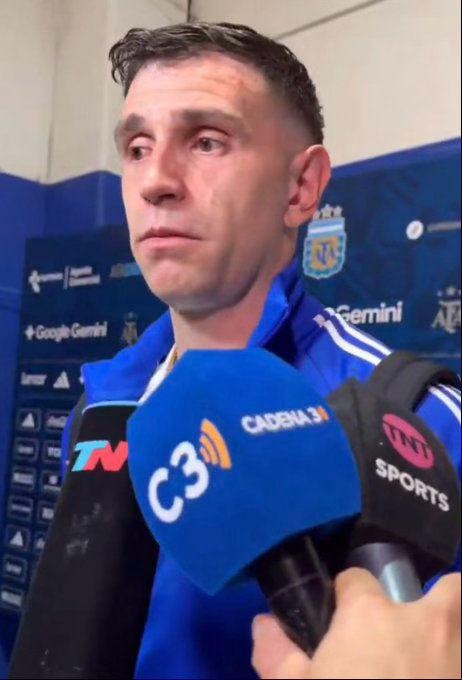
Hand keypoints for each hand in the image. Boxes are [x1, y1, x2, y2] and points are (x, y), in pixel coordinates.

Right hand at [252, 568, 460, 678]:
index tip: (342, 619)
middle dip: (436, 597)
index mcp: (370, 615)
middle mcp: (423, 622)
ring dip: (452, 634)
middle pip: (449, 587)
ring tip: (430, 659)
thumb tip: (263, 624)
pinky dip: (455, 663)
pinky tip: (437, 675)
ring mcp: (457, 654)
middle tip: (413, 628)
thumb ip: (277, 654)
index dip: (348, 596)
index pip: (357, 579)